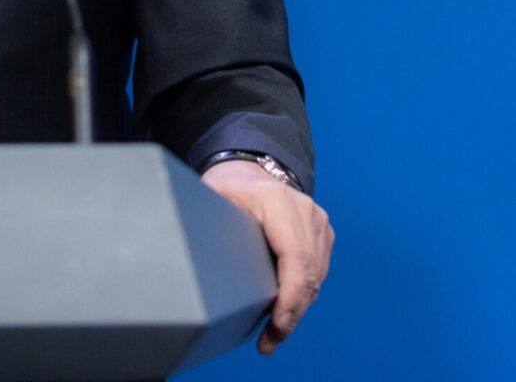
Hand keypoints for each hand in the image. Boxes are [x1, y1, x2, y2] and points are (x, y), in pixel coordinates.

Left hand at [200, 160, 333, 354]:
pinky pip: (317, 273)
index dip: (289, 294)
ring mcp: (318, 222)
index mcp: (278, 201)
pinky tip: (284, 315)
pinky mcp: (322, 234)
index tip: (277, 322)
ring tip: (273, 337)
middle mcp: (305, 210)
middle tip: (269, 342)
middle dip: (291, 314)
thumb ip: (208, 220)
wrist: (250, 172)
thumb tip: (193, 252)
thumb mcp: (213, 197)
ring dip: (297, 311)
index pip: (295, 255)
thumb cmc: (227, 188)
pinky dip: (302, 298)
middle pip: (308, 274)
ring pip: (316, 278)